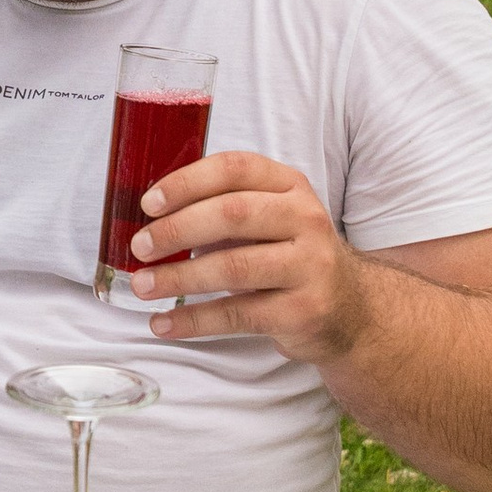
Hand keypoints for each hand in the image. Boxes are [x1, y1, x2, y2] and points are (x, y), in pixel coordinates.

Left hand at [123, 151, 370, 362]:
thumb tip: (152, 220)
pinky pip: (237, 314)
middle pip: (232, 213)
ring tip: (144, 286)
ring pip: (233, 267)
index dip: (187, 182)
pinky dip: (193, 320)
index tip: (149, 203)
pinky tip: (164, 322)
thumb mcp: (271, 218)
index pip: (235, 169)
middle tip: (140, 247)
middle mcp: (305, 219)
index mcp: (290, 186)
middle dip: (177, 230)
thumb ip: (224, 209)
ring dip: (179, 278)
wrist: (351, 309)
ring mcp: (309, 266)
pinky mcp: (303, 310)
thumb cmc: (291, 256)